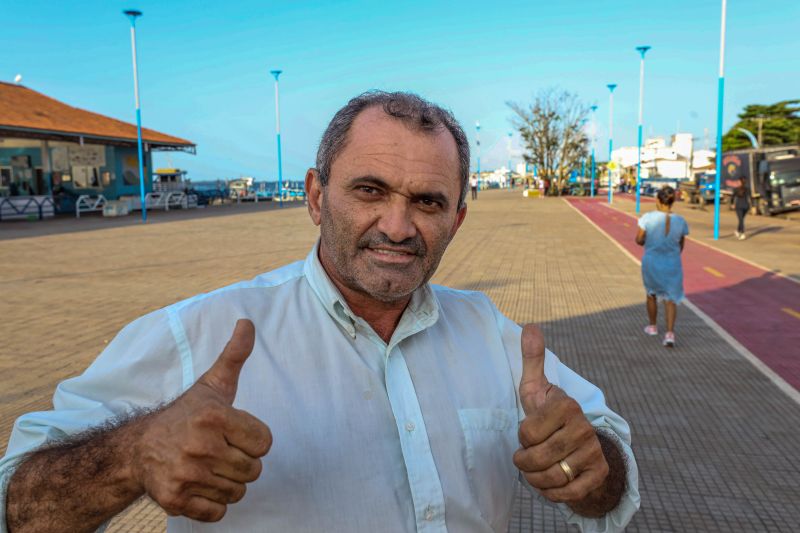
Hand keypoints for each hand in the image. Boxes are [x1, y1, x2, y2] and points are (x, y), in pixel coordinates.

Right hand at [133, 319, 271, 521]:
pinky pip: (218, 512)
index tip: (233, 433)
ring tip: (209, 466)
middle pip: (254, 470)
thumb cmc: (186, 415)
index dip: (252, 439)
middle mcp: (200, 447)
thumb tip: (248, 322)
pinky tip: (200, 485)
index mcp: (214, 417)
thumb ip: (234, 356)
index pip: (265, 443)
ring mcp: (187, 476)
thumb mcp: (213, 384)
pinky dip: (213, 503)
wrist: (139, 448)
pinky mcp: (176, 501)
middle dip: (241, 462)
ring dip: (228, 482)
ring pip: (238, 492)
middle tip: (219, 451)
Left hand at [513, 324, 608, 505]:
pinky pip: (567, 493)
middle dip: (524, 462)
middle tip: (526, 456)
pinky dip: (552, 493)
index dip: (522, 436)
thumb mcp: (536, 388)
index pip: (527, 432)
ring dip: (535, 479)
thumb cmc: (549, 415)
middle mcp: (583, 427)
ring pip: (550, 478)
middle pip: (536, 458)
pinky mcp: (598, 474)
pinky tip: (550, 483)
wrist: (579, 446)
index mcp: (566, 405)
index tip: (530, 431)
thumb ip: (532, 359)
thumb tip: (531, 325)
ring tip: (535, 470)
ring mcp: (593, 451)